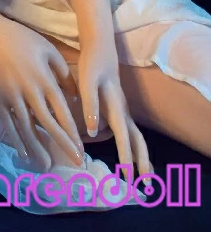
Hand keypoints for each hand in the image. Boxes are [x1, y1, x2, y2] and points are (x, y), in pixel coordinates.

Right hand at [0, 15, 84, 167]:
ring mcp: (12, 97)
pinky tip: (24, 152)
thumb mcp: (48, 49)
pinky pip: (8, 123)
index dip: (72, 132)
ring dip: (39, 148)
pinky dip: (16, 139)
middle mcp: (30, 92)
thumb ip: (63, 72)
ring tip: (48, 165)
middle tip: (75, 163)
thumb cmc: (22, 39)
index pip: (62, 112)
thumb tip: (75, 96)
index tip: (82, 149)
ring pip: (27, 128)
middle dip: (63, 144)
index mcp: (45, 80)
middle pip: (48, 124)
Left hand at [77, 41, 153, 181]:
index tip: (128, 174)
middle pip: (137, 139)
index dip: (125, 155)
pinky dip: (133, 145)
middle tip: (144, 183)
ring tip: (145, 176)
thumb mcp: (87, 82)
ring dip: (141, 155)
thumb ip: (90, 105)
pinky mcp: (119, 108)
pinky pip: (129, 131)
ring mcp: (123, 109)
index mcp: (116, 106)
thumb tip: (91, 131)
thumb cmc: (92, 64)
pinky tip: (131, 155)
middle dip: (142, 161)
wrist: (100, 47)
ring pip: (136, 136)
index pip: (123, 136)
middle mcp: (123, 110)